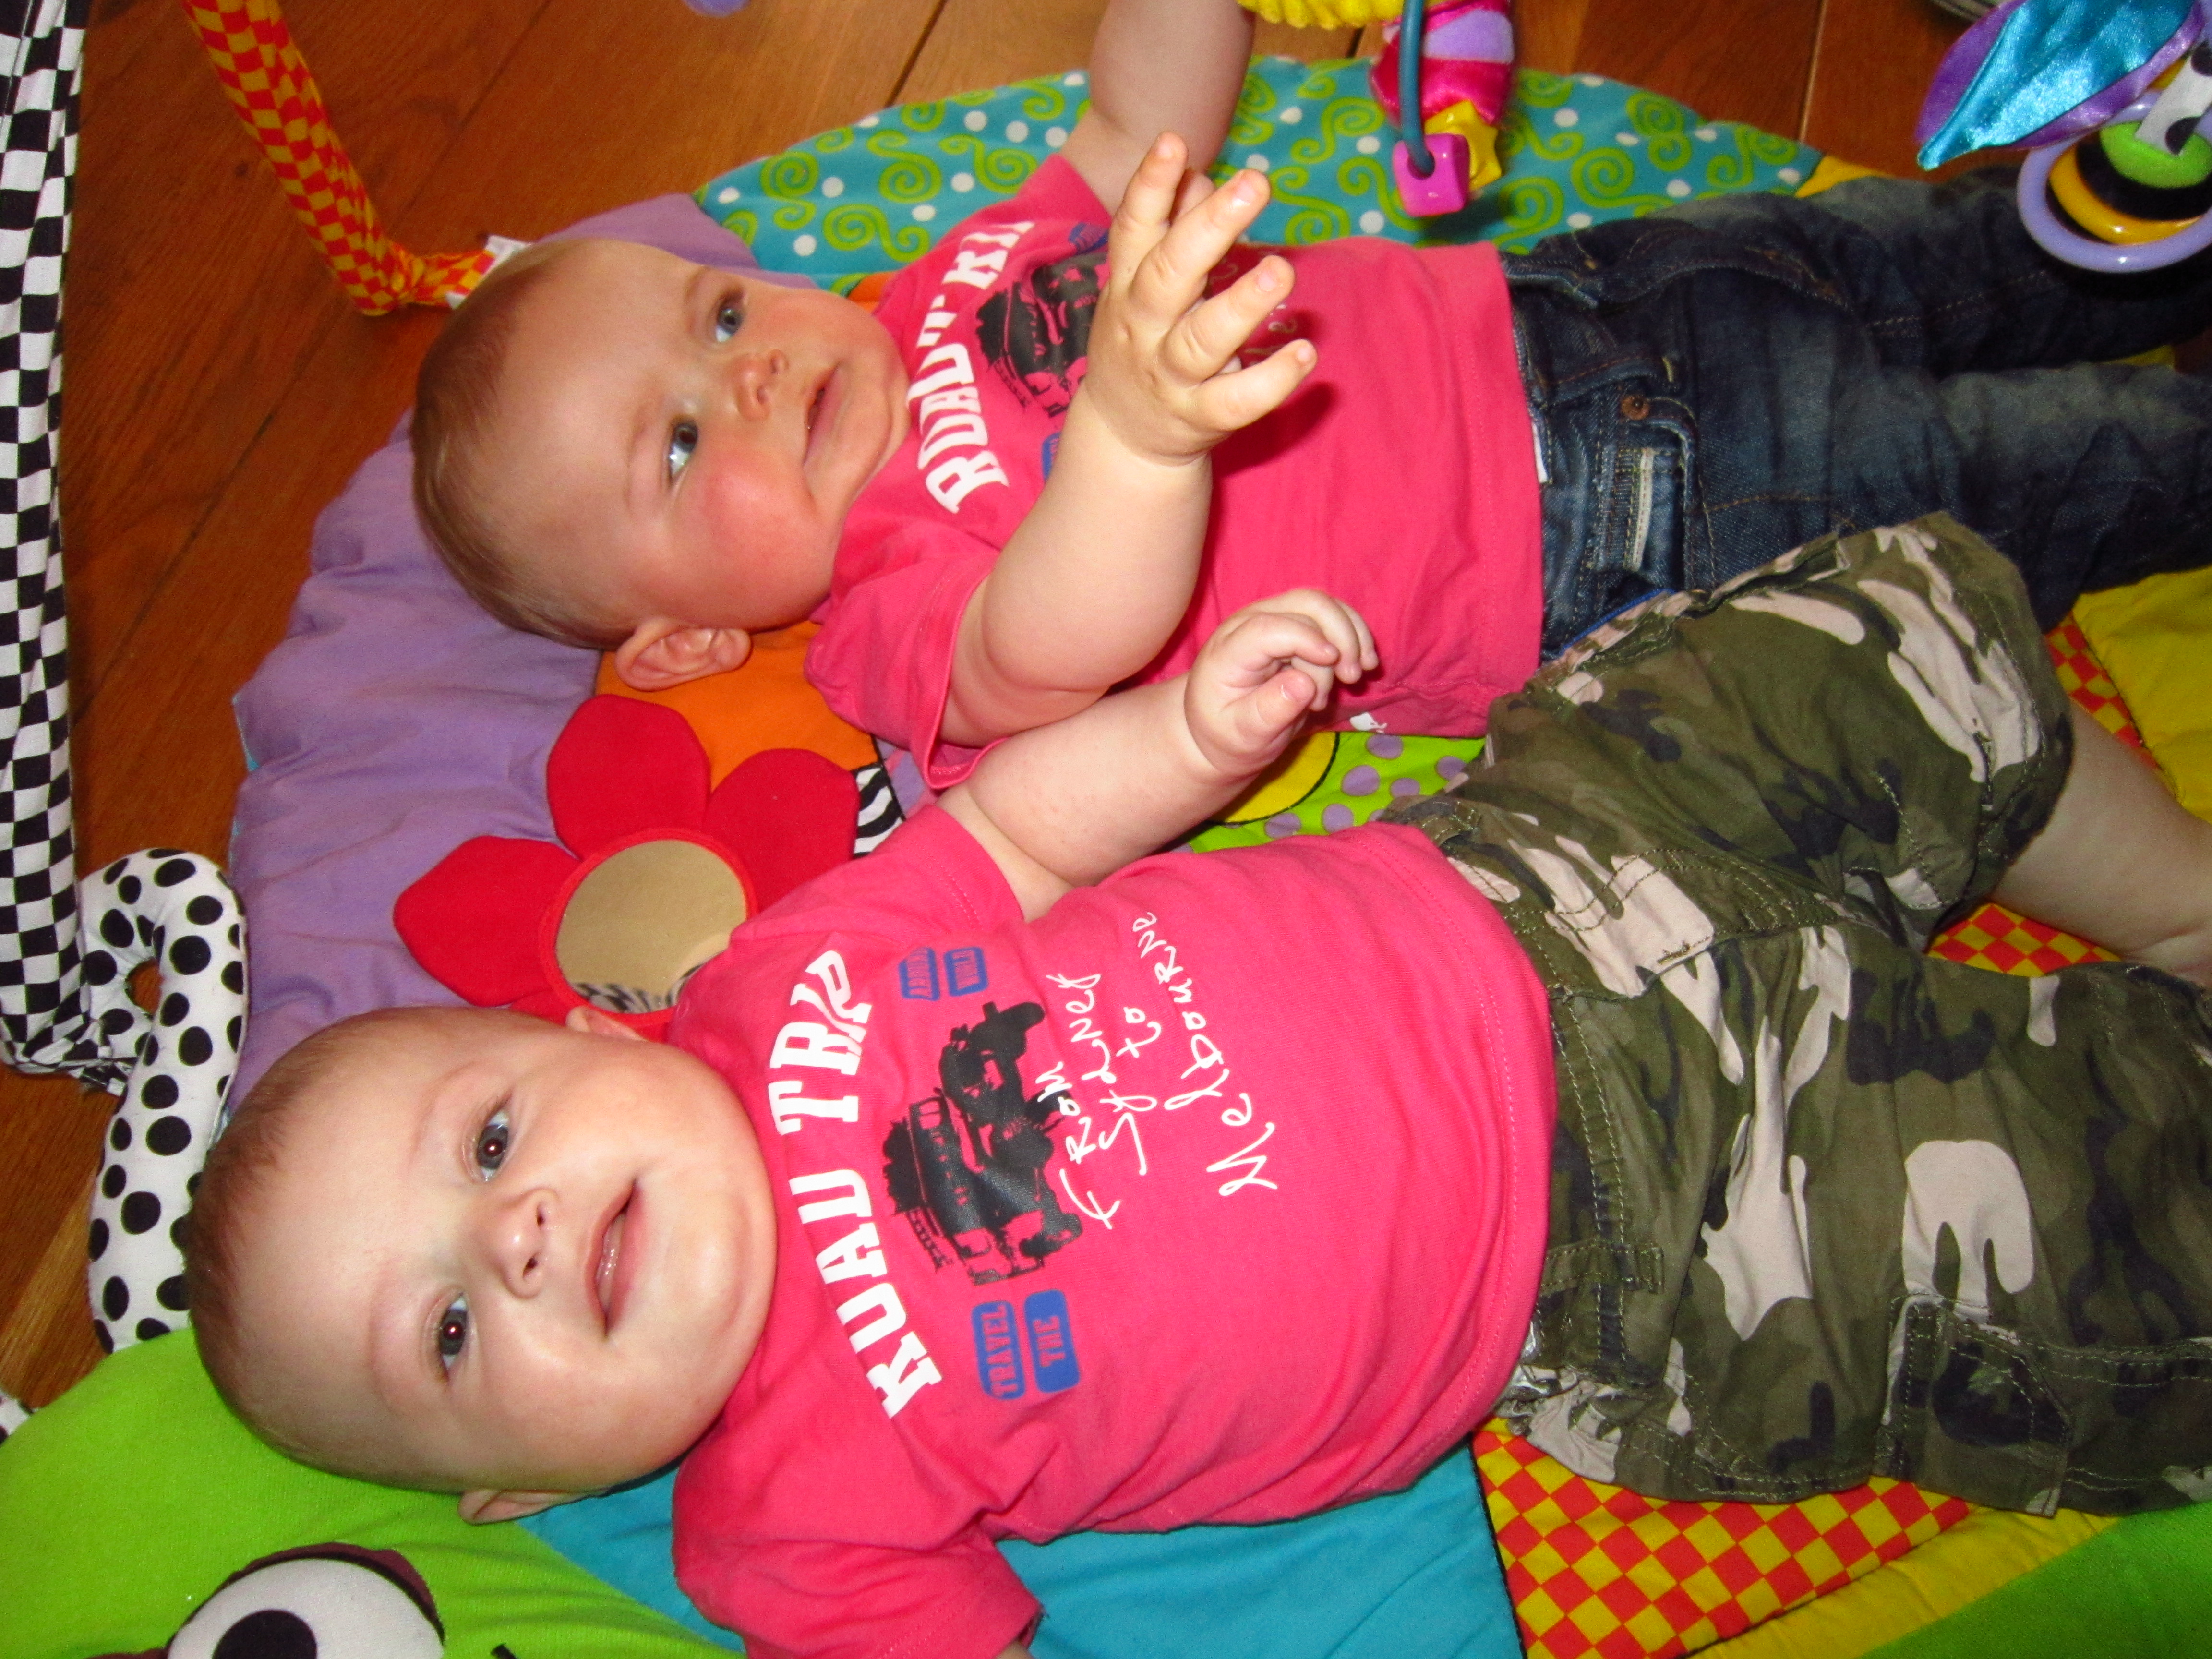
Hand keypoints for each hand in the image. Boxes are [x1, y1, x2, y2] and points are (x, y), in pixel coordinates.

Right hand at [1076, 132, 1317, 466]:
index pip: (1133, 229)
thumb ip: (1170, 231)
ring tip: (1281, 270)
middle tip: (1254, 184)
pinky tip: (1303, 352)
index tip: (1173, 141)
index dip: (1150, 185)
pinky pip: (1235, 401)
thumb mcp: (1142, 284)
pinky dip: (1270, 380)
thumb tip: (1201, 175)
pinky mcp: (1200, 419)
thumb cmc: (1144, 340)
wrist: (1123, 437)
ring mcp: (1170, 376)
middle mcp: (1144, 328)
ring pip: (1201, 340)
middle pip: (1168, 275)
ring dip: (1242, 304)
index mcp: (1127, 285)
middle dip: (1208, 229)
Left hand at [1184, 590, 1376, 776]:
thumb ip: (1269, 711)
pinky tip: (1363, 665)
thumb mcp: (1242, 735)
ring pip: (1324, 606)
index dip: (1305, 639)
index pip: (1269, 628)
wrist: (1219, 728)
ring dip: (1350, 636)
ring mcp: (1273, 619)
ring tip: (1354, 678)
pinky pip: (1331, 617)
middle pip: (1306, 604)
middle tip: (1351, 679)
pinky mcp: (1293, 625)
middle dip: (1339, 636)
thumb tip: (1303, 684)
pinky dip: (1353, 636)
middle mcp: (1250, 623)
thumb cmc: (1228, 733)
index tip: (1333, 663)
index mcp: (1229, 651)